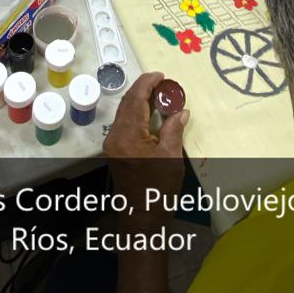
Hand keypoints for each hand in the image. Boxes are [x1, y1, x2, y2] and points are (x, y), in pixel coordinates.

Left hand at [103, 72, 188, 217]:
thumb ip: (173, 129)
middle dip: (143, 89)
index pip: (135, 99)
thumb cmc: (158, 188)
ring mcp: (113, 144)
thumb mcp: (171, 156)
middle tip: (163, 82)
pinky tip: (151, 113)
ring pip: (125, 113)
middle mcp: (115, 136)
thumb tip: (180, 111)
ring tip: (160, 95)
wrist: (143, 217)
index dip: (147, 83)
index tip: (160, 75)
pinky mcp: (116, 151)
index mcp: (128, 135)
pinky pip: (125, 124)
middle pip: (127, 104)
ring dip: (140, 101)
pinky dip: (138, 114)